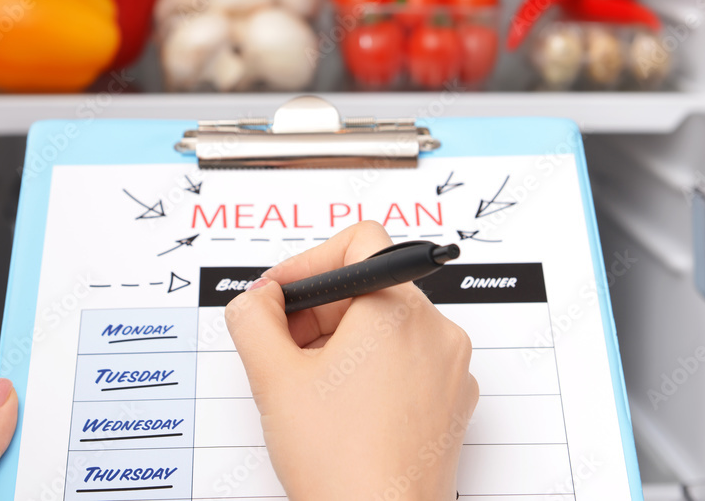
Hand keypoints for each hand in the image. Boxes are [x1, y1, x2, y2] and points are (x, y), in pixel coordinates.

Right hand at [225, 221, 478, 500]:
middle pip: (370, 287)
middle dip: (318, 310)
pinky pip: (408, 362)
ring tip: (309, 386)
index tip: (282, 296)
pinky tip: (340, 407)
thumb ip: (252, 318)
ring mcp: (450, 370)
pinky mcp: (452, 403)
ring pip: (387, 327)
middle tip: (281, 347)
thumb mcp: (273, 377)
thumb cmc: (339, 463)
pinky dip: (372, 370)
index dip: (308, 262)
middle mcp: (436, 331)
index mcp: (398, 310)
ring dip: (340, 342)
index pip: (360, 241)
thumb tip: (258, 299)